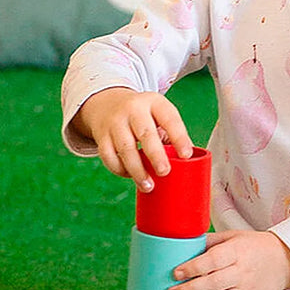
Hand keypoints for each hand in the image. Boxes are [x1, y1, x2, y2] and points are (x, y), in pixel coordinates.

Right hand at [72, 88, 192, 190]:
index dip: (179, 137)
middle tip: (164, 172)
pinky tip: (130, 176)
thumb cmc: (144, 116)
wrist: (108, 103)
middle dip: (155, 155)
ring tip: (148, 185)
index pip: (169, 119)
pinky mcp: (102, 135)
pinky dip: (119, 169)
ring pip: (125, 148)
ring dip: (137, 170)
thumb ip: (171, 136)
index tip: (186, 155)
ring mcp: (115, 122)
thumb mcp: (159, 115)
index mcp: (155, 103)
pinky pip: (109, 156)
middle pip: (145, 133)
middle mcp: (134, 110)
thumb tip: (188, 163)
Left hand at [169, 230, 289, 289]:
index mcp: (236, 253)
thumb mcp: (234, 236)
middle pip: (214, 284)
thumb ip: (210, 242)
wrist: (285, 260)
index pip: (213, 260)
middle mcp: (242, 274)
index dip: (193, 267)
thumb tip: (183, 245)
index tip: (176, 273)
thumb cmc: (256, 247)